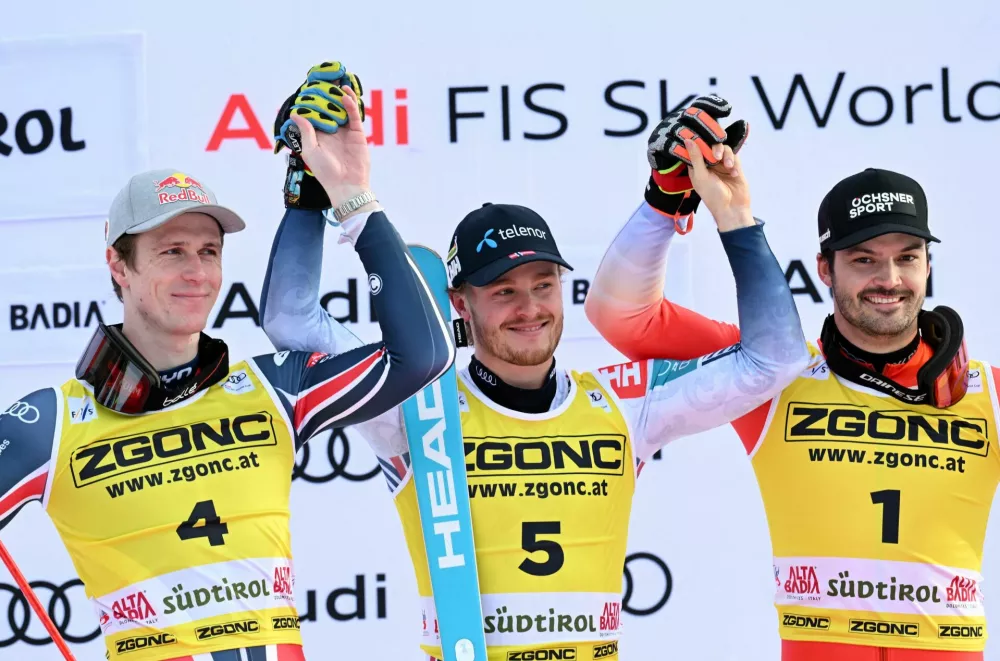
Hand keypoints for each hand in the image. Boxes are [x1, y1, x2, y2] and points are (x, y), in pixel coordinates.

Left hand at [289, 85, 370, 207]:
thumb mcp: (311, 151)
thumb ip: (305, 132)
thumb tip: (296, 114)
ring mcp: (345, 131)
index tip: (308, 85)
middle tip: (324, 76)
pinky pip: (353, 115)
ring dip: (339, 94)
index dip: (312, 99)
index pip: (314, 113)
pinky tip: (344, 93)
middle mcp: (332, 130)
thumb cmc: (326, 172)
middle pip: (329, 107)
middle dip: (327, 92)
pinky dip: (349, 103)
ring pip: (342, 108)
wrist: (346, 185)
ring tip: (336, 78)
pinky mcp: (357, 133)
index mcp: (318, 134)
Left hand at [684, 138, 754, 231]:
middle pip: (711, 146)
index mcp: (697, 167)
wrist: (732, 208)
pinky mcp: (734, 166)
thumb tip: (687, 140)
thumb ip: (696, 158)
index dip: (697, 141)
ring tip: (729, 167)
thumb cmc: (712, 195)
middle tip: (717, 156)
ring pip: (725, 149)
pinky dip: (735, 163)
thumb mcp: (701, 176)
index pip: (695, 149)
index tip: (699, 133)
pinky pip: (735, 156)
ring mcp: (722, 165)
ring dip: (727, 156)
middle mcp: (709, 164)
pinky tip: (734, 173)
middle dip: (715, 149)